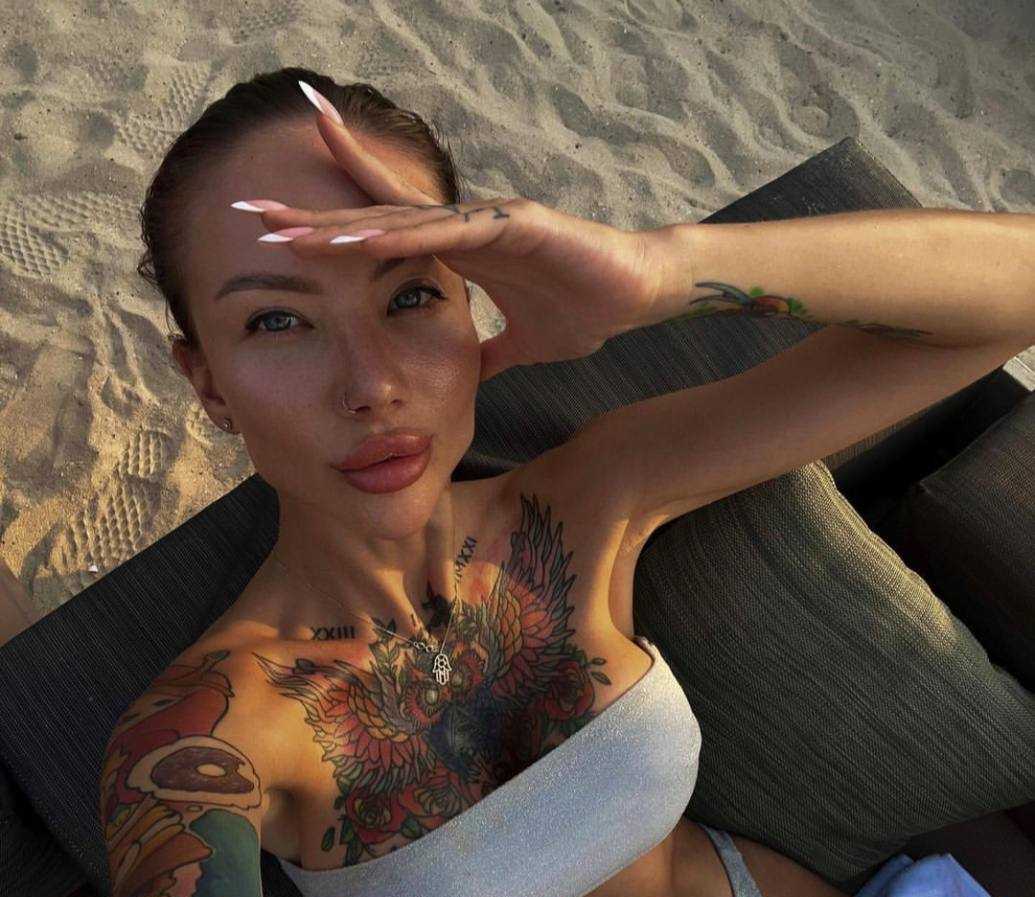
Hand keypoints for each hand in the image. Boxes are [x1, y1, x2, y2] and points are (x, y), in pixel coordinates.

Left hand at [244, 109, 669, 383]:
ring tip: (289, 230)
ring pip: (402, 219)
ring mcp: (485, 220)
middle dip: (312, 219)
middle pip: (373, 219)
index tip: (274, 245)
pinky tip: (364, 237)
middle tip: (250, 215)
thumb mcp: (520, 344)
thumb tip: (465, 373)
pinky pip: (451, 230)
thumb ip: (488, 351)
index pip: (379, 242)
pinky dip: (406, 233)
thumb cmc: (585, 307)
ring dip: (343, 226)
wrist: (639, 291)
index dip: (329, 241)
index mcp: (457, 252)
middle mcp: (462, 228)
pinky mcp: (515, 223)